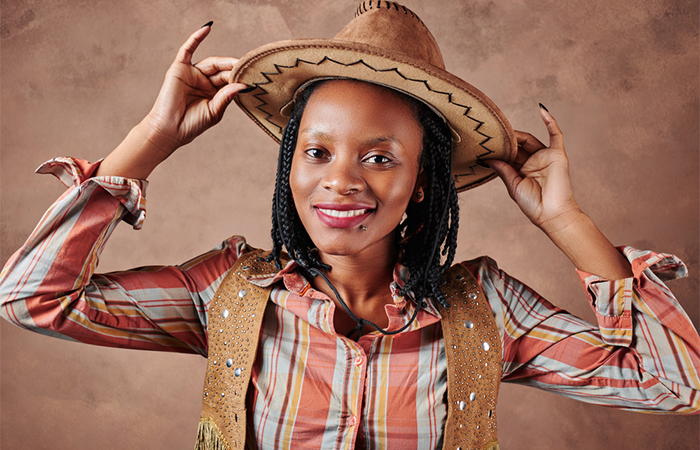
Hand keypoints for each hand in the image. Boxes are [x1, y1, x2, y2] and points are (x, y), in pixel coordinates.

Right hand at [145, 24, 246, 154]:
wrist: (170, 130)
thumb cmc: (191, 124)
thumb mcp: (215, 111)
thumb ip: (227, 97)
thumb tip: (243, 85)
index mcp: (214, 93)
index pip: (229, 81)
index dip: (240, 79)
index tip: (254, 79)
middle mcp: (204, 81)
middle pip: (223, 71)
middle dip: (235, 70)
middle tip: (248, 69)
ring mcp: (192, 74)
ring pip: (212, 62)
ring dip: (225, 62)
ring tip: (238, 63)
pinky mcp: (179, 68)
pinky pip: (188, 50)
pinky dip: (196, 38)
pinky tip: (207, 28)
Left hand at [486, 107, 581, 234]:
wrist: (552, 214)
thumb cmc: (533, 205)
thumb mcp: (513, 186)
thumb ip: (503, 170)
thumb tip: (488, 158)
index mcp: (521, 171)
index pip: (508, 155)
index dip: (497, 149)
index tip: (483, 144)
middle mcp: (532, 162)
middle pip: (517, 145)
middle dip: (505, 140)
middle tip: (490, 133)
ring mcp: (545, 157)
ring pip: (530, 139)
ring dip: (518, 133)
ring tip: (503, 127)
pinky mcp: (557, 155)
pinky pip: (556, 134)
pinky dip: (550, 121)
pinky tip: (542, 109)